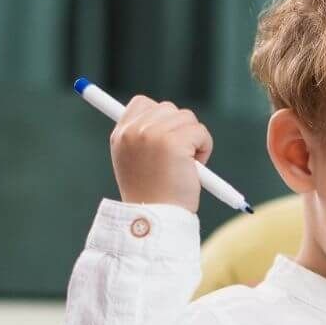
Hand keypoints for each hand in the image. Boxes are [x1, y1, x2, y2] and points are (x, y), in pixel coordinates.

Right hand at [109, 96, 212, 213]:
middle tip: (178, 159)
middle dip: (179, 130)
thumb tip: (165, 120)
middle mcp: (133, 130)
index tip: (166, 136)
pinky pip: (200, 132)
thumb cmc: (151, 199)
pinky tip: (193, 169)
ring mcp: (152, 133)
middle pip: (168, 109)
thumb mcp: (136, 165)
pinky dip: (204, 148)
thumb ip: (144, 141)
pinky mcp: (173, 141)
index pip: (141, 103)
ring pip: (187, 118)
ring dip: (194, 140)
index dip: (159, 116)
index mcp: (121, 135)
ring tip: (185, 167)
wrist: (155, 220)